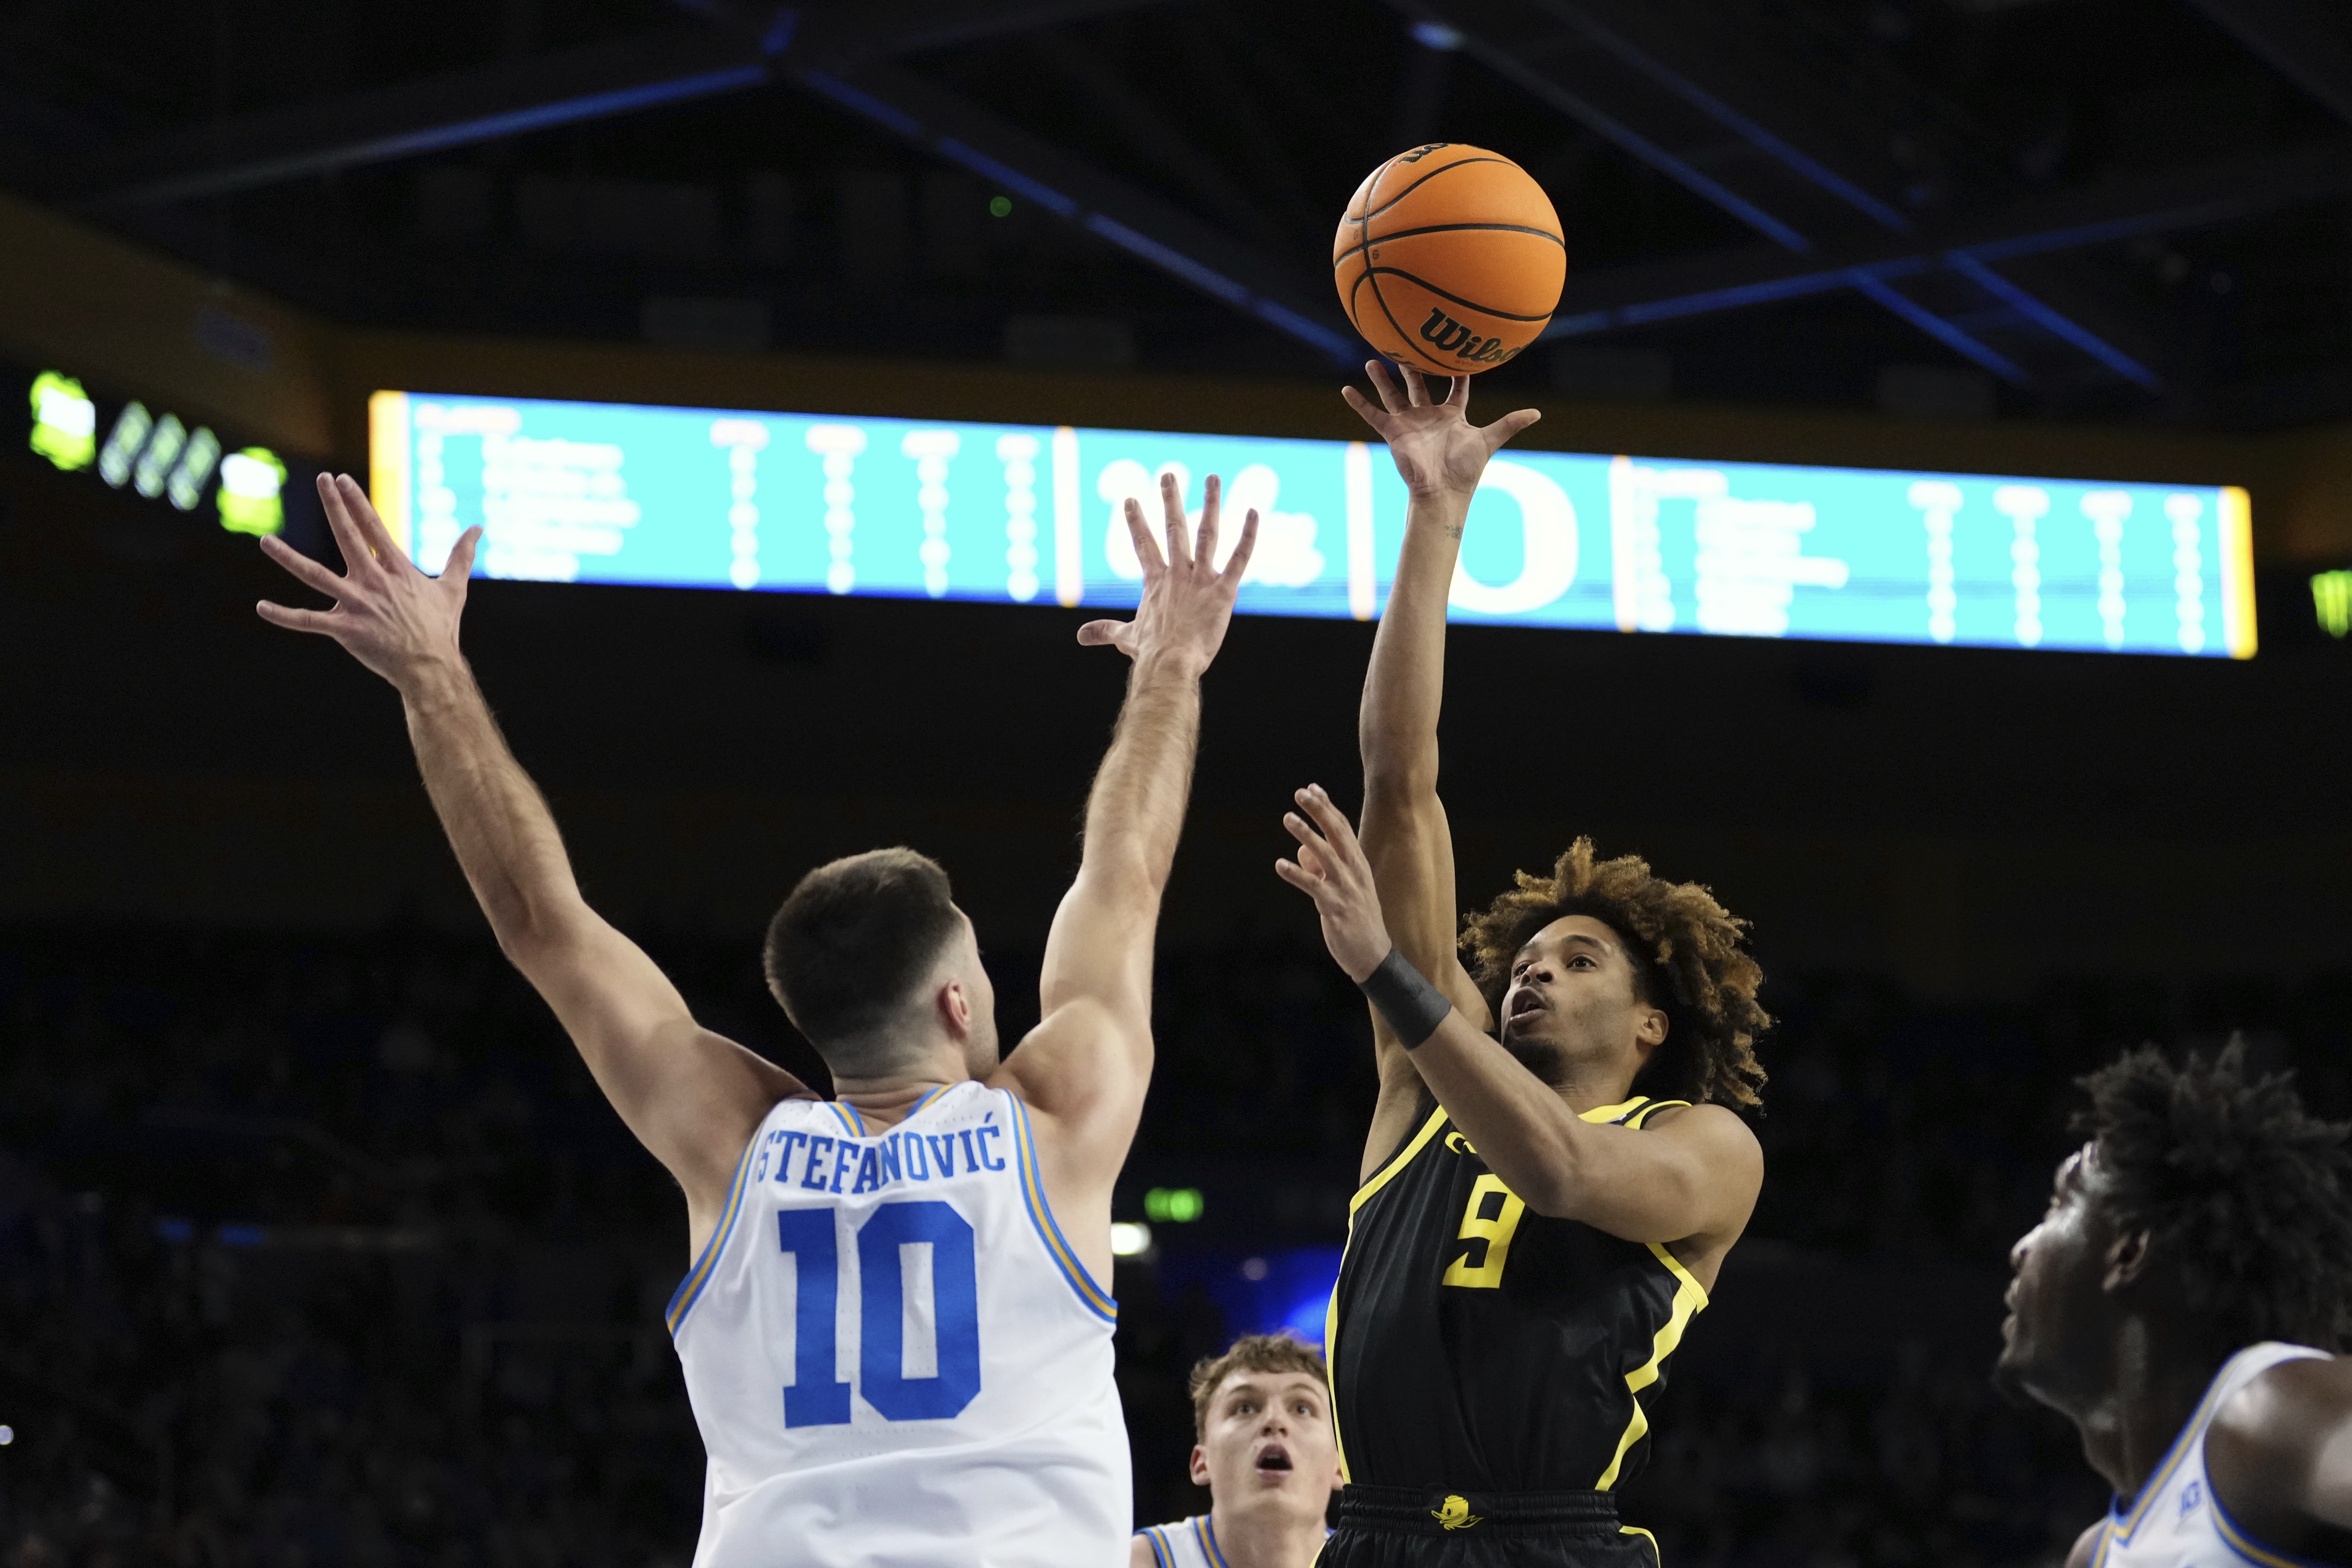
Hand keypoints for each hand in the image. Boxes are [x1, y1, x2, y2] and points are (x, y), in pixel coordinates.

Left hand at [256, 473, 481, 689]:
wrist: (431, 667)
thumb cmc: (441, 628)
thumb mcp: (454, 588)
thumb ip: (461, 555)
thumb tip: (479, 528)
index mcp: (397, 570)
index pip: (373, 527)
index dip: (357, 502)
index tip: (342, 480)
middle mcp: (374, 581)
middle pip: (347, 536)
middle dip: (334, 505)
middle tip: (322, 480)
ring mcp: (357, 604)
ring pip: (315, 575)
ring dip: (288, 557)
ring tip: (265, 541)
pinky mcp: (345, 629)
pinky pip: (308, 620)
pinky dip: (284, 615)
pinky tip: (261, 606)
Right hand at [1076, 470, 1257, 671]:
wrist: (1170, 663)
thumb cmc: (1150, 653)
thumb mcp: (1126, 637)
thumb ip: (1105, 631)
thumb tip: (1080, 635)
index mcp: (1156, 581)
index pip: (1143, 544)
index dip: (1136, 521)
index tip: (1130, 499)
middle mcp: (1177, 573)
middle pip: (1173, 528)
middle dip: (1170, 499)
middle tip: (1169, 474)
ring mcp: (1201, 579)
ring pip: (1207, 533)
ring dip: (1209, 503)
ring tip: (1212, 478)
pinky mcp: (1224, 591)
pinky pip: (1239, 558)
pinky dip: (1248, 535)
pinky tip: (1252, 512)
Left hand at [1273, 784, 1393, 982]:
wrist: (1373, 955)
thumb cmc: (1356, 919)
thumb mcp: (1342, 888)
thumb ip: (1322, 868)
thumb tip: (1301, 851)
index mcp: (1358, 864)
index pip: (1343, 828)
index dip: (1327, 807)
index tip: (1312, 788)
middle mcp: (1355, 871)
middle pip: (1336, 834)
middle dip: (1319, 811)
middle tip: (1300, 793)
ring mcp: (1346, 889)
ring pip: (1325, 855)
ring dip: (1306, 835)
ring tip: (1288, 818)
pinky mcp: (1335, 908)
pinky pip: (1313, 886)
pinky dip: (1296, 874)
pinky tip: (1280, 865)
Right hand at [1342, 361, 1539, 500]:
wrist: (1442, 491)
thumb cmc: (1466, 469)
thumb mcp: (1489, 439)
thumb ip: (1510, 424)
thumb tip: (1538, 413)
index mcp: (1452, 415)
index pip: (1455, 387)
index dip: (1456, 370)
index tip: (1455, 349)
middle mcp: (1429, 416)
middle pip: (1419, 385)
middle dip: (1412, 368)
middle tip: (1405, 347)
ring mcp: (1409, 423)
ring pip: (1393, 395)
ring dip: (1383, 378)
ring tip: (1373, 359)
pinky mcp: (1393, 433)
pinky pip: (1373, 414)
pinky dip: (1359, 403)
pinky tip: (1346, 389)